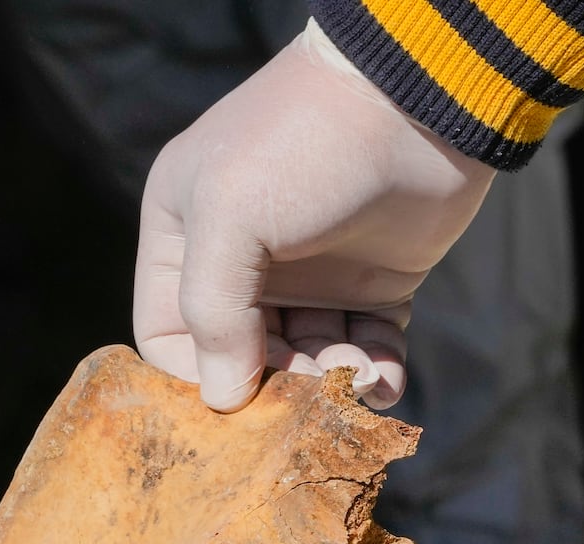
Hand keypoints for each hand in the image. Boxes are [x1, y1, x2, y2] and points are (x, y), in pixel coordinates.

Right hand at [134, 20, 494, 410]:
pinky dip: (375, 375)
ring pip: (309, 362)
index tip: (240, 397)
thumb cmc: (305, 146)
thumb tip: (222, 398)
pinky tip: (384, 380)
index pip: (168, 335)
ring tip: (354, 375)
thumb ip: (213, 310)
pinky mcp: (373, 287)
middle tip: (311, 390)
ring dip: (329, 383)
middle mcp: (244, 262)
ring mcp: (311, 277)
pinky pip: (365, 352)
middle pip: (243, 359)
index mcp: (186, 234)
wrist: (415, 105)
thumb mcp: (231, 214)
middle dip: (276, 385)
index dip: (198, 375)